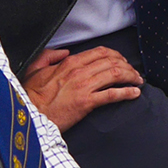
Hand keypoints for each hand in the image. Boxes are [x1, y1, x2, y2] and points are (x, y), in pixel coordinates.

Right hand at [22, 47, 142, 131]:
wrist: (30, 115)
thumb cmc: (31, 96)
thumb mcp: (35, 69)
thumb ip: (49, 56)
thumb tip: (63, 52)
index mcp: (69, 63)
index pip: (100, 52)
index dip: (116, 55)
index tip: (123, 61)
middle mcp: (79, 72)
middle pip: (112, 61)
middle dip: (127, 65)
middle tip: (134, 72)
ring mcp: (83, 87)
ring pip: (115, 74)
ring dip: (131, 76)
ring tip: (138, 81)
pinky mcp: (86, 103)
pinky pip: (112, 95)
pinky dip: (126, 92)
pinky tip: (134, 93)